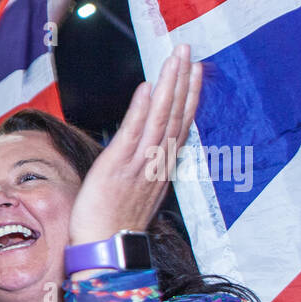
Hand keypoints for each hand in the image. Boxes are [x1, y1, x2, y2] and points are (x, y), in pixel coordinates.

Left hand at [68, 44, 201, 248]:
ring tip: (174, 59)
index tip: (195, 71)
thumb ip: (144, 167)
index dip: (188, 96)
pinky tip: (147, 89)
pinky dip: (142, 110)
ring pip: (160, 119)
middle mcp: (156, 163)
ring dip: (168, 87)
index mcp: (161, 168)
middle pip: (175, 115)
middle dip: (182, 81)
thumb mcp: (136, 192)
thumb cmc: (113, 224)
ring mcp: (139, 164)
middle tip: (187, 51)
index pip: (180, 125)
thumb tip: (144, 148)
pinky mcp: (118, 168)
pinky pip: (133, 135)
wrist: (105, 251)